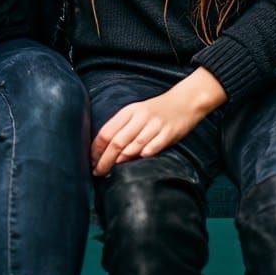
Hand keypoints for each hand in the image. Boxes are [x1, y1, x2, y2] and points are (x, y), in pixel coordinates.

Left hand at [90, 68, 227, 175]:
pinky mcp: (169, 133)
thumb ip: (122, 129)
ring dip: (121, 160)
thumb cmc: (156, 112)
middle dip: (105, 160)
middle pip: (117, 141)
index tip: (91, 161)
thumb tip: (104, 151)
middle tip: (98, 172)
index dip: (96, 149)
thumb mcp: (136, 114)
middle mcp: (140, 117)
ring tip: (111, 172)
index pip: (107, 131)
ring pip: (134, 145)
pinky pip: (154, 146)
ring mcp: (155, 125)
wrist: (184, 102)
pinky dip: (145, 155)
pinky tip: (137, 162)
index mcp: (129, 112)